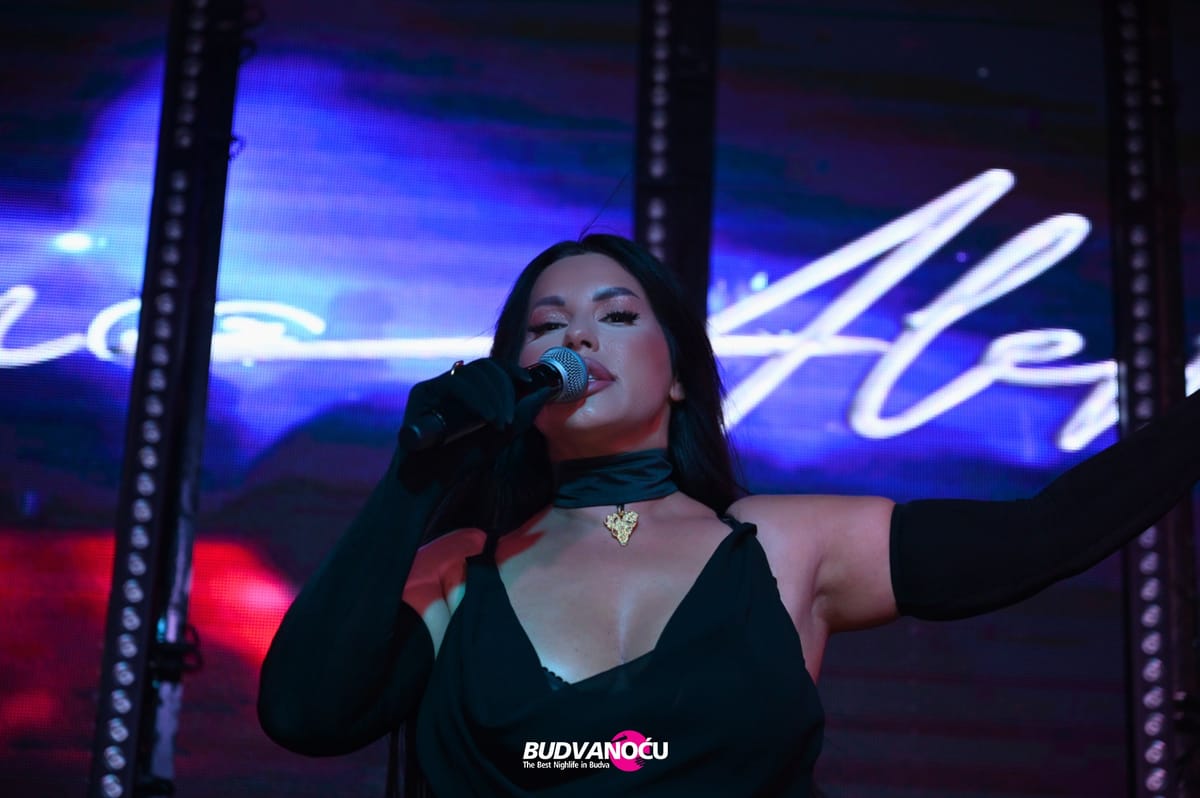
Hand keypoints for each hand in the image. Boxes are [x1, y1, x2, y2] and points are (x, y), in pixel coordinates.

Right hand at [397, 358, 552, 486]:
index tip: (528, 382)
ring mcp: (435, 386)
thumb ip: (521, 415)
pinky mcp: (421, 392)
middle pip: (483, 367)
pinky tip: (486, 417)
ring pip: (471, 373)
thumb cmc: (462, 460)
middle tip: (509, 416)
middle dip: (504, 387)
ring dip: (493, 395)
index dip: (510, 370)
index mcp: (468, 390)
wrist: (432, 483)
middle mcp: (450, 383)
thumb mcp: (500, 436)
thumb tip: (544, 392)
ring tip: (501, 423)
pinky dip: (476, 398)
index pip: (491, 368)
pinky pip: (454, 384)